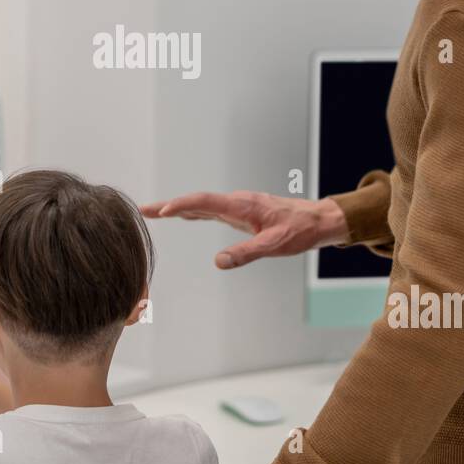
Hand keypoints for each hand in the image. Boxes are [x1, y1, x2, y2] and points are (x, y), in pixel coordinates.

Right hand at [140, 191, 349, 268]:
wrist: (319, 220)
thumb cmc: (300, 231)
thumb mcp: (274, 245)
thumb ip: (246, 252)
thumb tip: (218, 262)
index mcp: (241, 205)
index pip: (204, 202)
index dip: (181, 205)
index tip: (161, 211)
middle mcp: (237, 202)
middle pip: (197, 201)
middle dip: (169, 205)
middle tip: (144, 210)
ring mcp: (238, 206)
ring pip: (202, 204)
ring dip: (178, 208)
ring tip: (155, 212)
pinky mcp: (242, 212)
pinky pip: (211, 209)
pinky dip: (193, 211)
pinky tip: (185, 215)